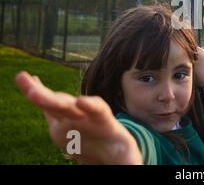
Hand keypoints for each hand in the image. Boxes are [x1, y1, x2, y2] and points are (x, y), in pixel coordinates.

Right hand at [15, 71, 142, 164]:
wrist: (108, 152)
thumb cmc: (119, 154)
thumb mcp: (127, 158)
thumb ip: (130, 161)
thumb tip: (136, 167)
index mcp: (105, 124)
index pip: (99, 110)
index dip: (91, 105)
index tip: (81, 102)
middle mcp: (86, 117)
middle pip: (68, 105)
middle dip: (52, 99)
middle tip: (34, 91)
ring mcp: (73, 118)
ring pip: (54, 104)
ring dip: (39, 94)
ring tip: (24, 79)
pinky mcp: (61, 123)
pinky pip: (48, 107)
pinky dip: (37, 95)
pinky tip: (26, 80)